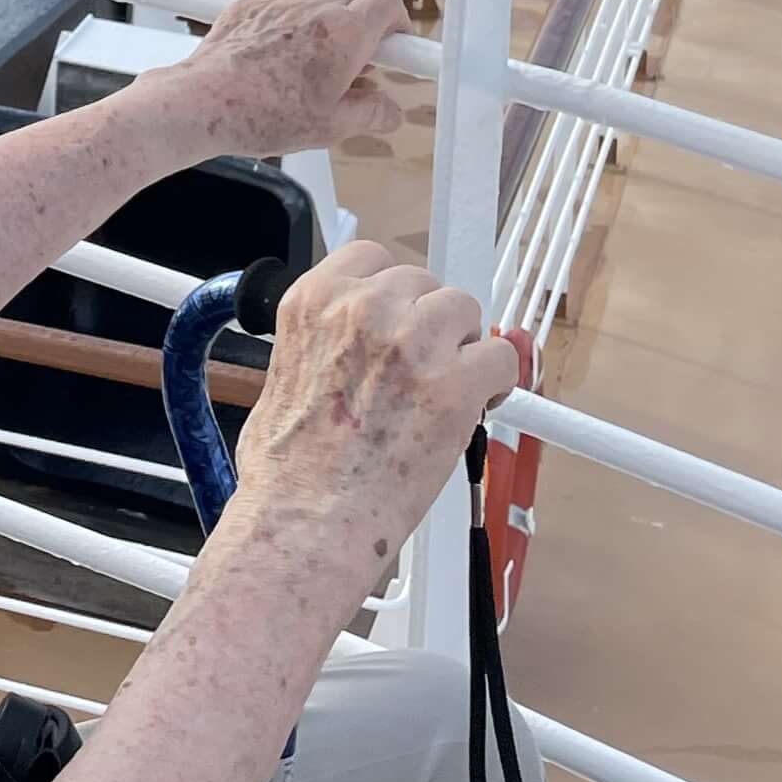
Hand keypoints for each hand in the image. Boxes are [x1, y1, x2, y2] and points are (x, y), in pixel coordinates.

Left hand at [159, 0, 404, 162]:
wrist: (207, 102)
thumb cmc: (265, 115)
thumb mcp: (330, 127)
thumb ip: (369, 114)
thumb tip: (389, 111)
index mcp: (345, 35)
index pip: (388, 3)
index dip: (399, 21)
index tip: (397, 42)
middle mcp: (316, 7)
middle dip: (368, 11)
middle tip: (364, 46)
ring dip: (332, 0)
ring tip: (327, 34)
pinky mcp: (253, 0)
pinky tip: (289, 25)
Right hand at [227, 242, 517, 568]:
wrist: (304, 522)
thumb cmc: (285, 470)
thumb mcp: (281, 374)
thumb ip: (322, 341)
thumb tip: (349, 346)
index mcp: (315, 302)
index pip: (371, 258)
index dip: (392, 293)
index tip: (399, 317)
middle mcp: (364, 308)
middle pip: (422, 282)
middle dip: (427, 321)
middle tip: (422, 367)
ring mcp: (412, 342)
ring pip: (464, 308)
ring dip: (462, 343)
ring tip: (449, 384)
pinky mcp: (455, 383)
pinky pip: (501, 357)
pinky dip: (497, 382)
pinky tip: (479, 404)